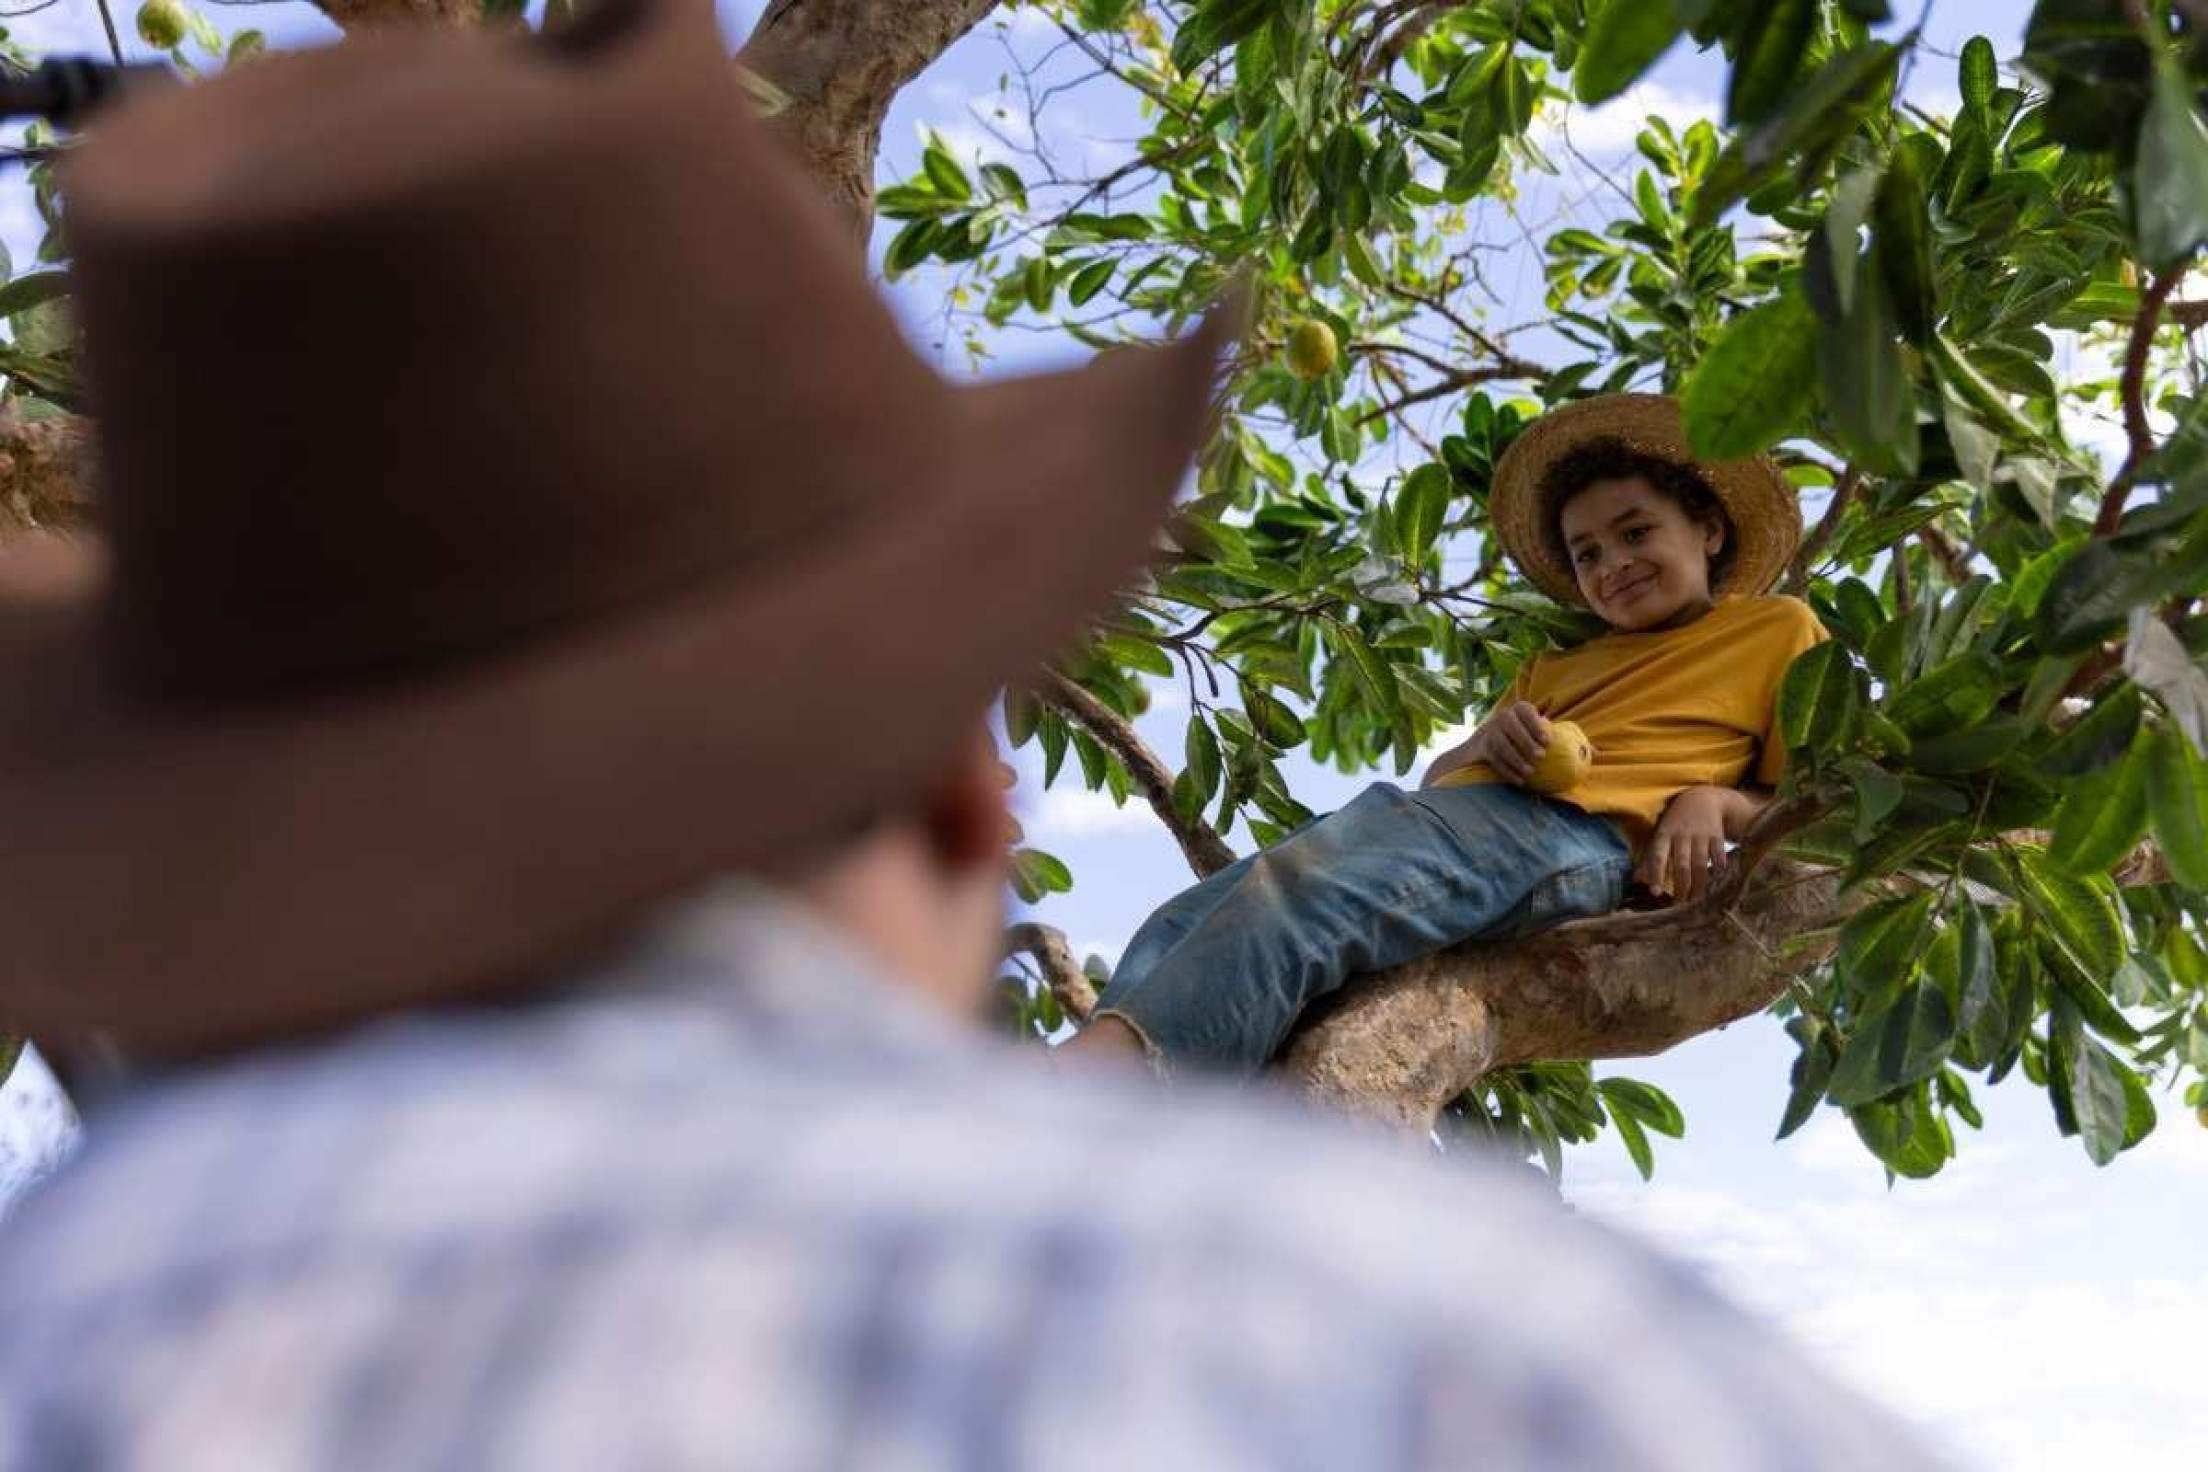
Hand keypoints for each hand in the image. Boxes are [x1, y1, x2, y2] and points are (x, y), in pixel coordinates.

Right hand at [1468, 700, 1549, 785]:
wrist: (1489, 737)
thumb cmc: (1524, 732)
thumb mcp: (1534, 725)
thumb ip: (1548, 730)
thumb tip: (1575, 746)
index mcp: (1519, 709)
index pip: (1526, 713)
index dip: (1536, 726)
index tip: (1547, 742)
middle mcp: (1503, 716)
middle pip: (1513, 728)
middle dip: (1527, 743)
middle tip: (1541, 756)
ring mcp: (1490, 731)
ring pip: (1502, 745)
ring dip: (1517, 760)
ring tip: (1530, 772)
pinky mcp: (1482, 747)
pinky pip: (1494, 759)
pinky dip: (1508, 771)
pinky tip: (1520, 781)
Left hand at [1639, 786, 1741, 904]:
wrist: (1702, 798)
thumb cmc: (1676, 822)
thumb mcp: (1661, 835)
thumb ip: (1650, 858)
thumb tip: (1637, 880)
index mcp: (1664, 834)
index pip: (1658, 856)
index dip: (1656, 874)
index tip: (1655, 893)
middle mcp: (1682, 835)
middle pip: (1681, 865)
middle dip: (1681, 887)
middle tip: (1680, 905)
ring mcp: (1700, 834)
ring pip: (1700, 864)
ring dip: (1699, 884)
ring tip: (1696, 900)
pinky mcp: (1717, 834)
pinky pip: (1718, 854)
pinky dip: (1718, 866)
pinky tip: (1718, 879)